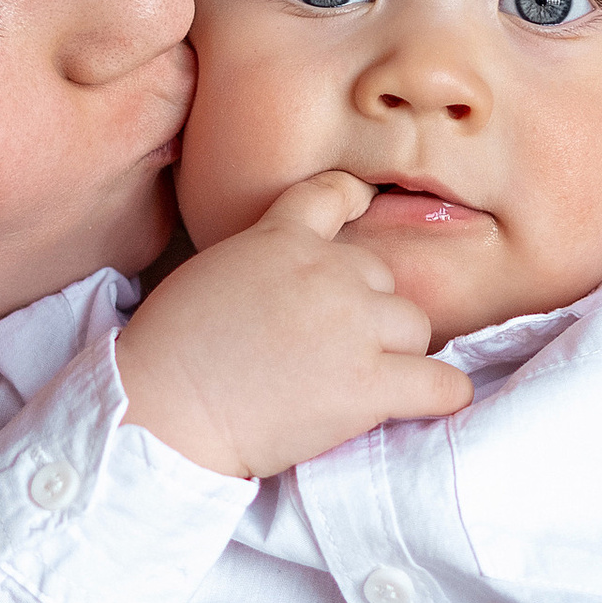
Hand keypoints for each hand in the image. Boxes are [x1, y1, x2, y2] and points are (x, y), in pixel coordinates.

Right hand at [115, 172, 473, 476]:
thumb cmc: (169, 352)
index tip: (363, 207)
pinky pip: (440, 384)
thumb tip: (292, 283)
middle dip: (366, 311)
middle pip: (383, 279)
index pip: (334, 194)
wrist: (160, 408)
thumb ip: (263, 261)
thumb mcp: (212, 273)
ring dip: (396, 353)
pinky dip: (441, 394)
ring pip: (414, 327)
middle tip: (329, 351)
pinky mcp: (368, 384)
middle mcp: (327, 272)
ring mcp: (352, 326)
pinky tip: (428, 401)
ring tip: (358, 384)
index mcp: (281, 238)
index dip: (355, 200)